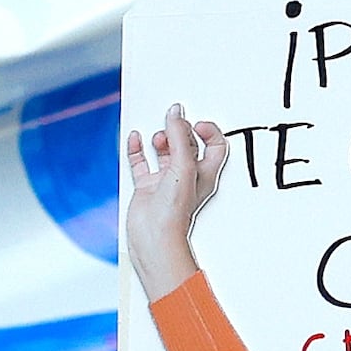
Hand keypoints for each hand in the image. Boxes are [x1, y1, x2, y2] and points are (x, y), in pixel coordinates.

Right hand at [119, 105, 230, 298]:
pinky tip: (135, 139)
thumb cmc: (174, 212)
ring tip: (157, 136)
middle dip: (180, 130)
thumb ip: (180, 136)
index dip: (209, 131)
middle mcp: (187, 176)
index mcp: (205, 173)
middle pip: (188, 144)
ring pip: (164, 151)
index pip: (215, 146)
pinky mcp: (147, 186)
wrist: (153, 237)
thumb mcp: (183, 166)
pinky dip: (137, 149)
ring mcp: (166, 181)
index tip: (195, 123)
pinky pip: (141, 162)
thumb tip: (176, 114)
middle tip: (171, 122)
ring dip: (160, 139)